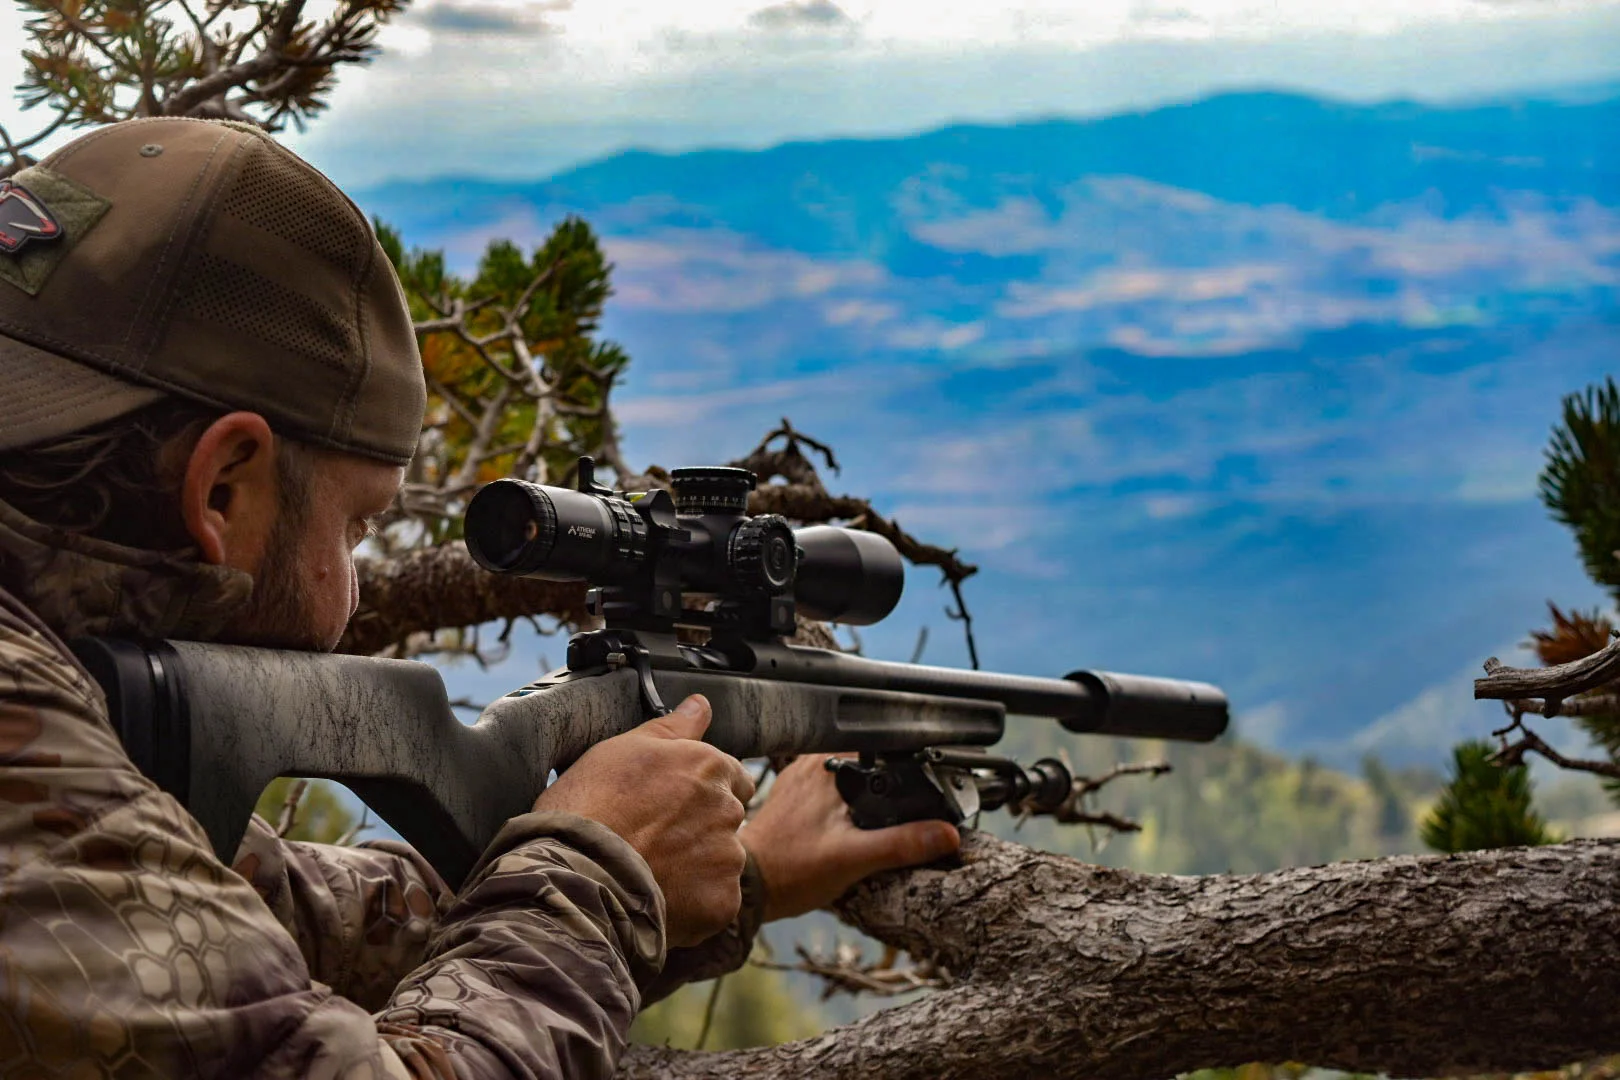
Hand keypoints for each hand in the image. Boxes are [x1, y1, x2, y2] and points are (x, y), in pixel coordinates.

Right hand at [533, 695, 754, 946]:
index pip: (732, 776)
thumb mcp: (624, 748)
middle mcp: (728, 808)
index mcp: (710, 767)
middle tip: (654, 838)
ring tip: (650, 868)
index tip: (674, 804)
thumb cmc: (591, 805)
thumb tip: (701, 704)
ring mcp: (728, 856)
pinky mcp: (722, 900)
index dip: (702, 790)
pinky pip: (716, 901)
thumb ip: (673, 726)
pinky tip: (659, 895)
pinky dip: (694, 902)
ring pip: (722, 860)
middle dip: (701, 827)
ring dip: (698, 866)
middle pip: (728, 818)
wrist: (576, 872)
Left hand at [741, 755, 960, 921]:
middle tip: (907, 808)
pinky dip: (849, 804)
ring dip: (869, 793)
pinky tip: (854, 825)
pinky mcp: (796, 797)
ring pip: (851, 775)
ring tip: (880, 819)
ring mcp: (802, 779)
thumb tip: (946, 834)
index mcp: (829, 766)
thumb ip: (902, 843)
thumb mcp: (855, 858)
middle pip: (869, 761)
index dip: (909, 760)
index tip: (927, 777)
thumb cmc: (791, 870)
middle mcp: (813, 764)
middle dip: (891, 781)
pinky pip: (834, 790)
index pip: (882, 746)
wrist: (750, 888)